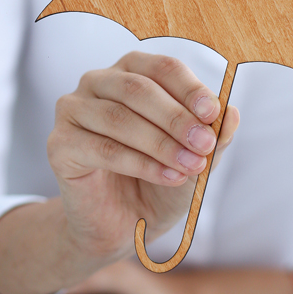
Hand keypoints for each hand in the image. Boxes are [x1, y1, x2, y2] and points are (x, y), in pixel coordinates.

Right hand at [48, 51, 238, 265]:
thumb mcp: (194, 159)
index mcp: (131, 72)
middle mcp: (98, 82)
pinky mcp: (60, 144)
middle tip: (204, 144)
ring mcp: (73, 110)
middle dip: (176, 117)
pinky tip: (167, 176)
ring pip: (118, 118)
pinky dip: (139, 163)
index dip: (189, 88)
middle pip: (138, 88)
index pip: (161, 68)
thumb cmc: (157, 181)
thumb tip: (232, 112)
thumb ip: (212, 137)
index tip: (213, 112)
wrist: (121, 225)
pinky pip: (102, 148)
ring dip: (161, 143)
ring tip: (190, 167)